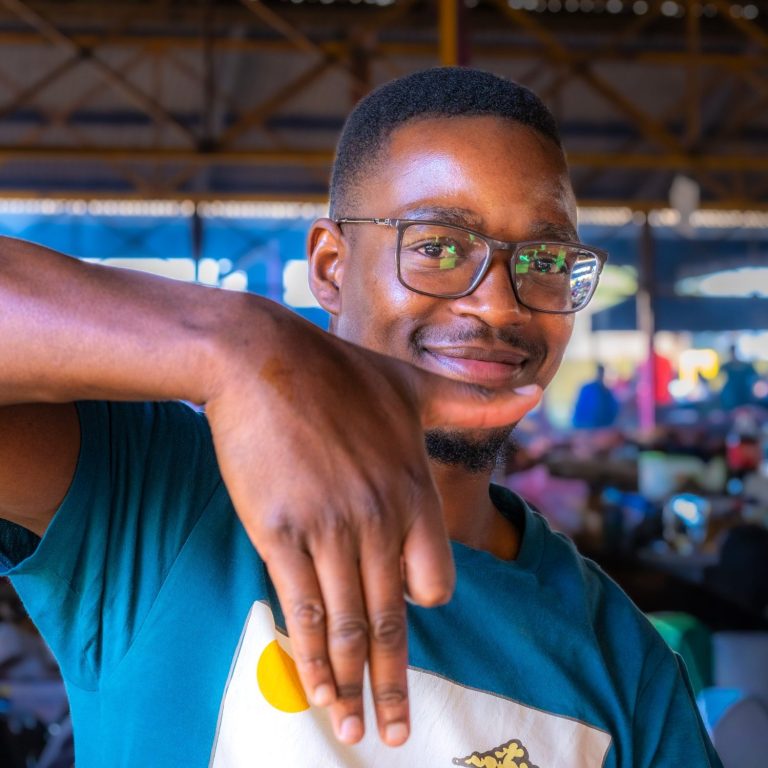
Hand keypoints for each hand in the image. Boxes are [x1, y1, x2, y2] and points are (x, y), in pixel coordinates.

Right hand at [205, 304, 540, 746]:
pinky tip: (315, 688)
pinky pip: (300, 606)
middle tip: (398, 735)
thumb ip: (472, 403)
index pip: (434, 580)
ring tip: (352, 730)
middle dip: (392, 684)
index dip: (423, 604)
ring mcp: (329, 528)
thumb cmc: (338, 373)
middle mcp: (377, 517)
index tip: (405, 623)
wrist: (263, 358)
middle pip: (391, 619)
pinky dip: (310, 655)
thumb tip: (531, 394)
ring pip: (346, 623)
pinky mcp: (279, 531)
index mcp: (412, 490)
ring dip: (351, 684)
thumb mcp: (412, 387)